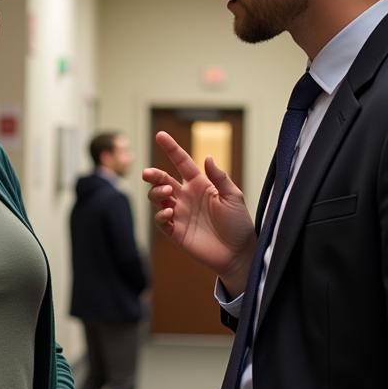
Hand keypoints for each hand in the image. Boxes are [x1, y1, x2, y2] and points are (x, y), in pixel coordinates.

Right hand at [142, 131, 255, 293]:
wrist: (238, 253)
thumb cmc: (239, 223)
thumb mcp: (233, 196)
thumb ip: (220, 178)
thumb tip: (207, 157)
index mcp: (200, 184)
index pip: (182, 162)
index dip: (171, 148)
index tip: (160, 135)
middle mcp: (186, 197)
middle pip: (162, 180)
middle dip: (153, 175)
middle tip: (148, 173)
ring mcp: (179, 214)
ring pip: (157, 198)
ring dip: (156, 192)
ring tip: (167, 192)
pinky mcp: (175, 231)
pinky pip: (160, 220)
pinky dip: (160, 214)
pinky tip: (169, 212)